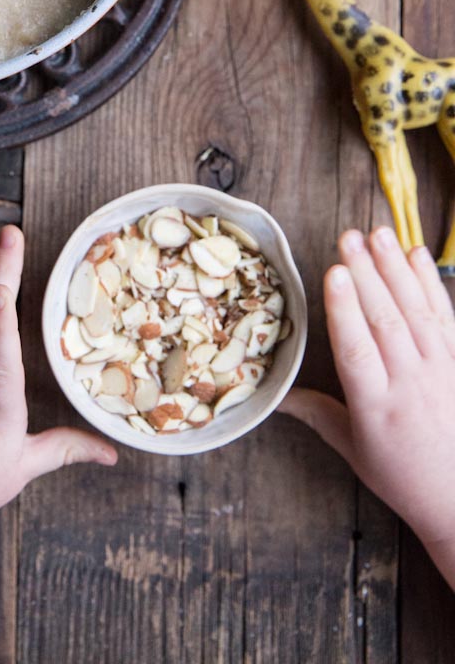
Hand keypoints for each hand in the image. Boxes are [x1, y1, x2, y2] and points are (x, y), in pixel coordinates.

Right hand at [280, 226, 454, 582]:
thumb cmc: (404, 477)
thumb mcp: (354, 450)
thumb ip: (317, 414)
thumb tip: (274, 396)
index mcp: (376, 408)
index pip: (358, 350)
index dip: (345, 309)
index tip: (333, 274)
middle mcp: (410, 384)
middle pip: (386, 321)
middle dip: (367, 274)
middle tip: (349, 237)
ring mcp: (441, 370)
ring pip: (416, 311)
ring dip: (396, 269)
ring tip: (378, 234)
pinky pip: (445, 315)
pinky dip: (430, 282)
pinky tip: (416, 255)